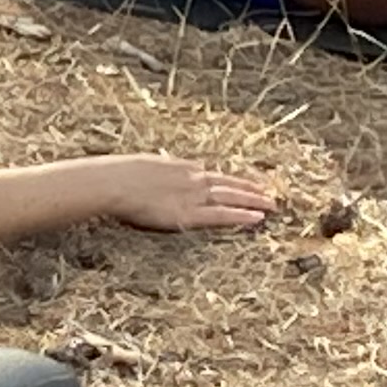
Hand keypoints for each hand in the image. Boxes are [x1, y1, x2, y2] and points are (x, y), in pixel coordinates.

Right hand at [87, 156, 279, 231]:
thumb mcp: (142, 167)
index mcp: (179, 167)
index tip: (242, 182)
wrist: (114, 182)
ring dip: (254, 200)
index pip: (211, 174)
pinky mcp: (189, 214)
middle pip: (227, 183)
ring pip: (231, 197)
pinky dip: (241, 216)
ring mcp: (193, 195)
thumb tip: (154, 174)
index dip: (229, 180)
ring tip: (272, 205)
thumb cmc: (118, 176)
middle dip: (249, 188)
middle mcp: (192, 178)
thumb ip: (157, 173)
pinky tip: (258, 218)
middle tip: (269, 192)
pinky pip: (222, 215)